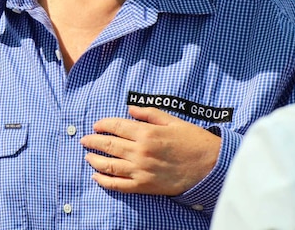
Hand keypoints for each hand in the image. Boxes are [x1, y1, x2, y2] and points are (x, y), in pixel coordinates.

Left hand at [79, 105, 220, 195]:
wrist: (210, 166)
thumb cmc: (192, 140)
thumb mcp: (172, 120)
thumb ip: (149, 113)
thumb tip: (130, 109)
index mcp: (147, 133)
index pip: (116, 126)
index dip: (103, 124)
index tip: (96, 125)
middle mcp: (140, 151)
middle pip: (109, 145)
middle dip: (93, 141)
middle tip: (84, 140)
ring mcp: (141, 170)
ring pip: (110, 165)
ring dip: (95, 160)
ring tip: (88, 156)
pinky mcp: (145, 186)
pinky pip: (119, 185)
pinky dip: (105, 181)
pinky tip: (97, 177)